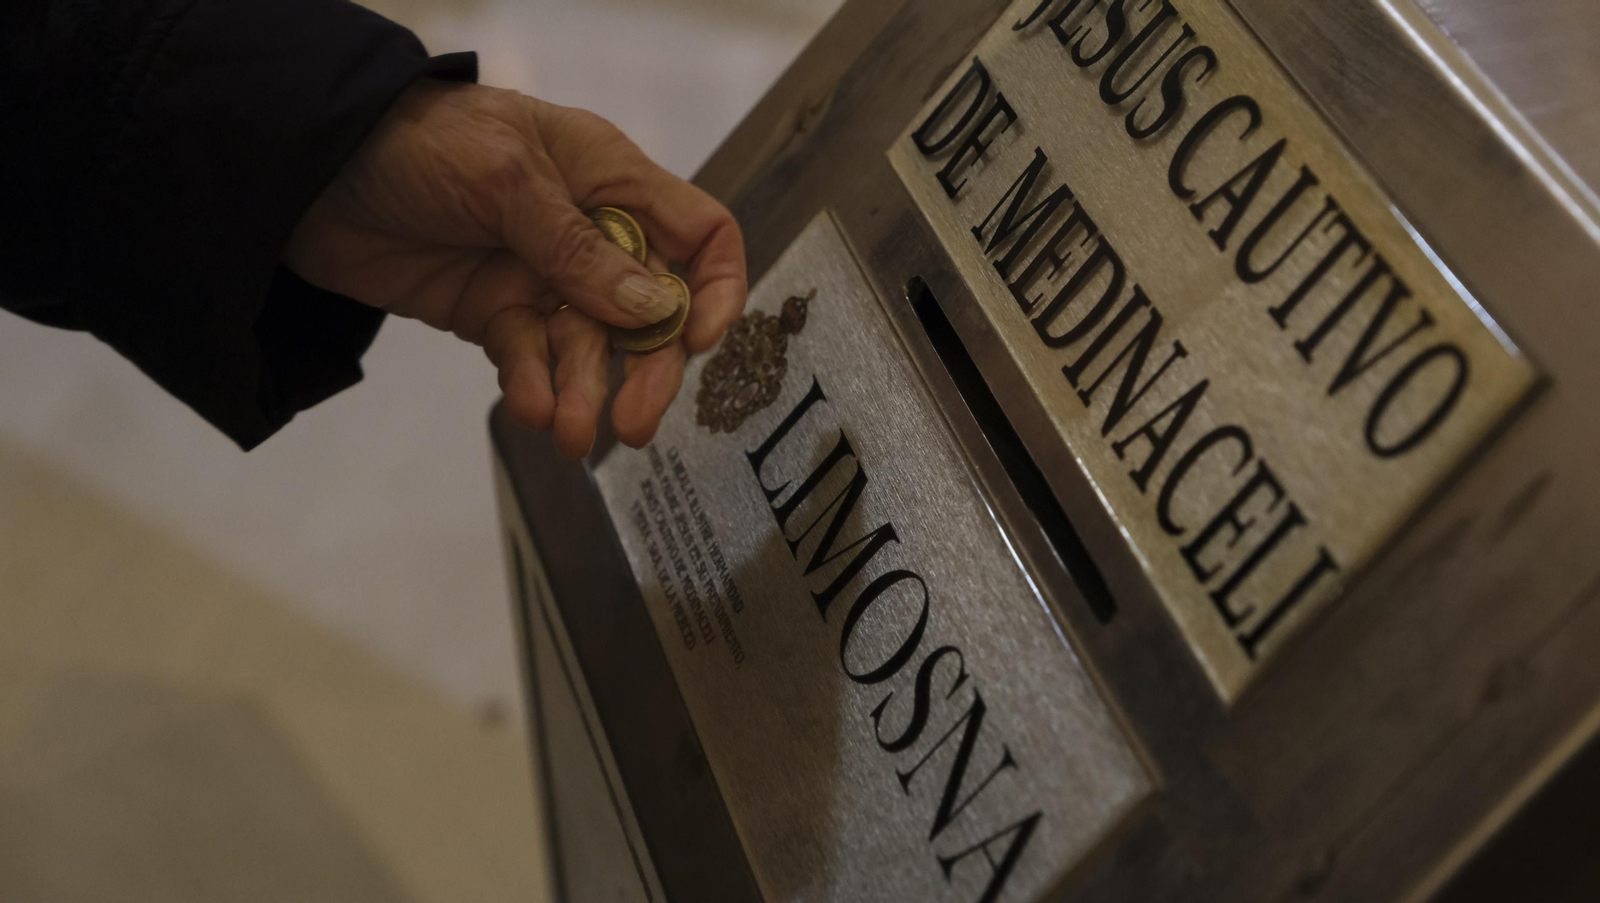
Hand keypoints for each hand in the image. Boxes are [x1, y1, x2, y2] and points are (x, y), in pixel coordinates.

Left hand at [284, 79, 747, 458]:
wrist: (306, 168)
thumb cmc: (417, 140)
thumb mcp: (506, 179)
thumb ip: (579, 249)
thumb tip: (657, 309)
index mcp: (610, 178)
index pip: (699, 235)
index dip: (716, 288)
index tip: (702, 340)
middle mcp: (589, 231)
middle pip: (651, 313)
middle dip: (647, 369)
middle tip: (634, 422)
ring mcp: (542, 277)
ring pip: (588, 348)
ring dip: (584, 392)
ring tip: (568, 434)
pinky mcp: (494, 314)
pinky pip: (531, 360)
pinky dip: (536, 388)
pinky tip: (533, 410)